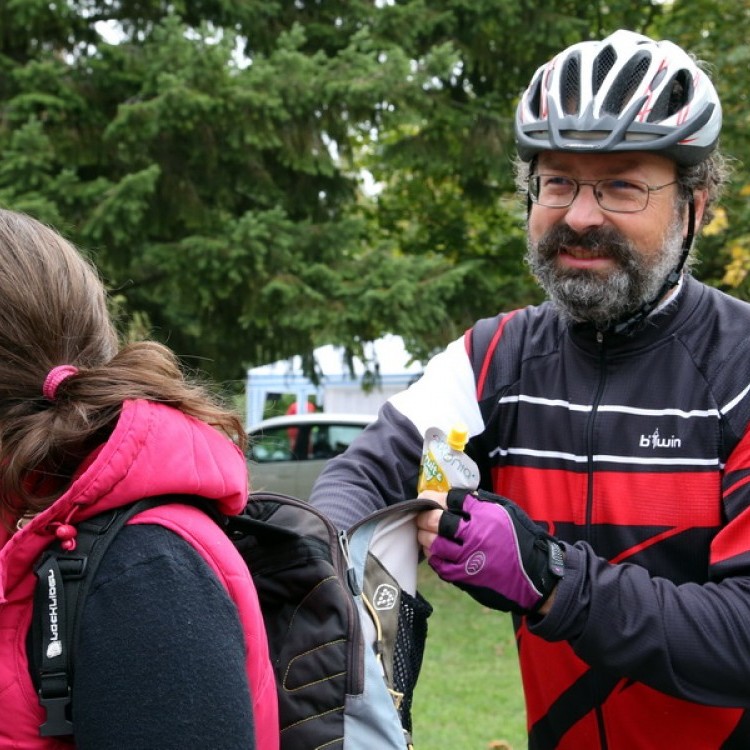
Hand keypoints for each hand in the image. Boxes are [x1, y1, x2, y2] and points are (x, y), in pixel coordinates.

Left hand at [417, 489, 563, 614]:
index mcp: (485, 514)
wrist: (536, 577)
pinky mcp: (466, 577)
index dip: (436, 497)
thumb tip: (455, 498)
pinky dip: (434, 557)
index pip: (451, 499)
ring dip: (425, 537)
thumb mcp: (507, 512)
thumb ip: (482, 503)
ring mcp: (469, 557)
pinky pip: (440, 566)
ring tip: (424, 534)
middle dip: (425, 516)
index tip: (429, 499)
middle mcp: (475, 534)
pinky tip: (435, 552)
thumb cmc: (522, 541)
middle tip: (422, 516)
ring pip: (434, 544)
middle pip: (437, 521)